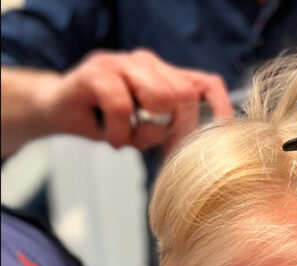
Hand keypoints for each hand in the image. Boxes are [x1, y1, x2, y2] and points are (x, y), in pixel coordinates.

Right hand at [37, 49, 233, 151]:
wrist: (58, 109)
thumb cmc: (107, 121)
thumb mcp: (148, 128)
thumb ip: (175, 130)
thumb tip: (207, 156)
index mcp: (165, 75)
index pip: (207, 84)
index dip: (220, 111)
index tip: (223, 141)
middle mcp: (147, 63)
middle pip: (184, 95)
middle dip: (172, 131)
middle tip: (148, 145)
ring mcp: (120, 63)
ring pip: (157, 98)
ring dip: (144, 132)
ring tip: (126, 139)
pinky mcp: (95, 73)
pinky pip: (121, 106)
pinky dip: (118, 132)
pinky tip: (110, 137)